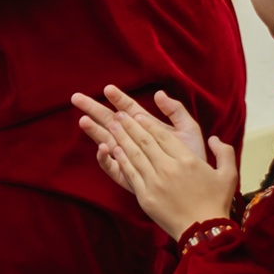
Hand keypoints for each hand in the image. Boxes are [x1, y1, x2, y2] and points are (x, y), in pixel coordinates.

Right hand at [73, 84, 204, 165]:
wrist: (196, 184)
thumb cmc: (193, 156)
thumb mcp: (188, 129)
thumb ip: (176, 111)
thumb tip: (158, 93)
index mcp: (147, 127)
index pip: (129, 108)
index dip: (118, 98)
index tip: (108, 89)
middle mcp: (134, 140)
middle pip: (110, 121)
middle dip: (93, 109)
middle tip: (76, 98)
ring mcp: (128, 157)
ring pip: (106, 140)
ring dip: (94, 131)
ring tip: (83, 120)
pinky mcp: (127, 175)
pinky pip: (112, 166)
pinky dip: (105, 157)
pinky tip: (104, 146)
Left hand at [83, 90, 238, 238]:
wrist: (203, 231)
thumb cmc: (217, 202)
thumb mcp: (229, 174)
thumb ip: (224, 152)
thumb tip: (215, 138)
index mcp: (187, 160)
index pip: (162, 136)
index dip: (147, 124)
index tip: (137, 115)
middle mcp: (169, 168)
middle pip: (145, 142)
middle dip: (130, 126)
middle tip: (119, 115)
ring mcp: (155, 182)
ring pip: (134, 155)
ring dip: (122, 139)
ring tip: (113, 126)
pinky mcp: (145, 196)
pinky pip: (130, 173)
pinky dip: (121, 160)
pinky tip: (114, 150)